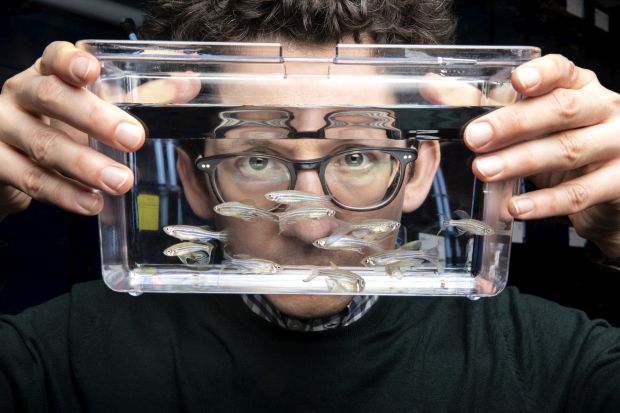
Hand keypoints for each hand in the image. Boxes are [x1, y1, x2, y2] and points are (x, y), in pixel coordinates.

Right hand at [0, 41, 199, 219]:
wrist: (6, 162)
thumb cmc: (58, 126)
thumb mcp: (95, 108)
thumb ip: (141, 98)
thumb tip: (188, 86)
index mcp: (47, 74)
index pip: (54, 58)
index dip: (71, 62)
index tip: (92, 70)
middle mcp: (21, 95)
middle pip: (52, 98)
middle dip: (94, 119)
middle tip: (133, 138)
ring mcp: (4, 129)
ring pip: (44, 145)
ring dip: (86, 166)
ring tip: (120, 181)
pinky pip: (32, 180)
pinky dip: (65, 194)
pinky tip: (92, 202)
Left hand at [465, 54, 619, 257]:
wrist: (610, 190)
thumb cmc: (562, 144)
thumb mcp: (530, 122)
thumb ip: (484, 105)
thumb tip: (433, 88)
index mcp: (580, 86)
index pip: (563, 71)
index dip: (541, 74)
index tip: (516, 82)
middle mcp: (603, 109)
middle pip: (562, 110)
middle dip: (514, 123)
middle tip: (474, 137)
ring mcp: (617, 145)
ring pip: (568, 151)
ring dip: (521, 161)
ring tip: (484, 170)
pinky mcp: (619, 182)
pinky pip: (579, 194)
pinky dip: (544, 203)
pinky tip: (516, 208)